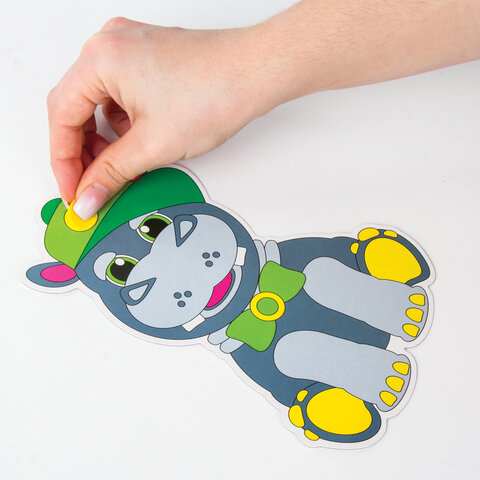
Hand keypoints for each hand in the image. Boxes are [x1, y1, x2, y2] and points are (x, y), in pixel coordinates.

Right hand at [48, 18, 264, 218]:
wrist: (256, 73)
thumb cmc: (216, 94)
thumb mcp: (153, 145)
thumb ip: (112, 174)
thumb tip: (87, 196)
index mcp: (100, 59)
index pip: (62, 119)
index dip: (64, 164)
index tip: (73, 192)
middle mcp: (109, 45)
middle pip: (75, 108)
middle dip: (83, 152)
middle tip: (92, 185)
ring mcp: (129, 47)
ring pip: (97, 102)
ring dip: (103, 138)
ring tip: (120, 165)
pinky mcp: (147, 56)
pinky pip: (119, 93)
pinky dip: (122, 121)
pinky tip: (137, 140)